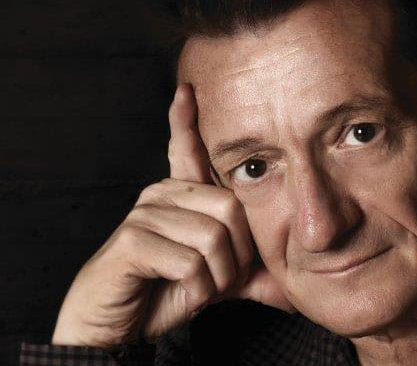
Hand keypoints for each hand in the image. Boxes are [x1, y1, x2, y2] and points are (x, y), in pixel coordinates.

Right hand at [51, 84, 292, 347]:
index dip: (186, 120)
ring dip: (217, 277)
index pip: (185, 149)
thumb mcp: (219, 280)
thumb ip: (253, 275)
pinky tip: (177, 290)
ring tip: (196, 287)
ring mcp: (144, 214)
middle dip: (237, 256)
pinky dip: (197, 288)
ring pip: (213, 238)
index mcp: (180, 196)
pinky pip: (190, 262)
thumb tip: (295, 289)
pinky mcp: (132, 241)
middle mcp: (161, 195)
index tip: (187, 89)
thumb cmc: (166, 293)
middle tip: (220, 279)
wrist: (119, 328)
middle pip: (231, 208)